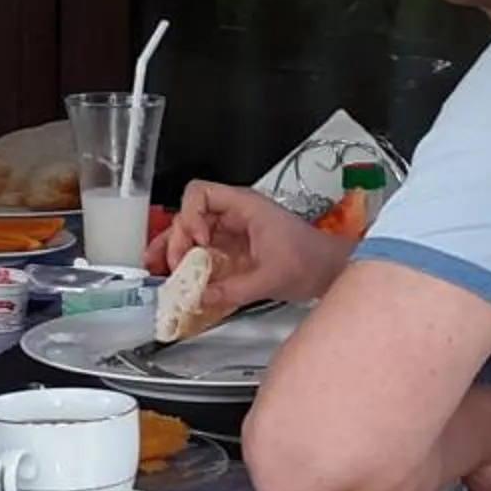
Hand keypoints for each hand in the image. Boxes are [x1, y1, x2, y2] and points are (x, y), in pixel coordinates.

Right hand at [147, 180, 350, 304]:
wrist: (330, 270)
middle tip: (177, 266)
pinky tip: (179, 276)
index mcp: (245, 207)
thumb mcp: (271, 278)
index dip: (191, 217)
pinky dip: (189, 262)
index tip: (199, 242)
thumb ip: (234, 290)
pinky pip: (204, 250)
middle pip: (190, 215)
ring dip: (176, 250)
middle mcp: (235, 214)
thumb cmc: (311, 260)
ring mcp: (233, 231)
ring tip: (160, 268)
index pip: (200, 194)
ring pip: (192, 232)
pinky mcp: (233, 248)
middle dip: (178, 240)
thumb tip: (202, 297)